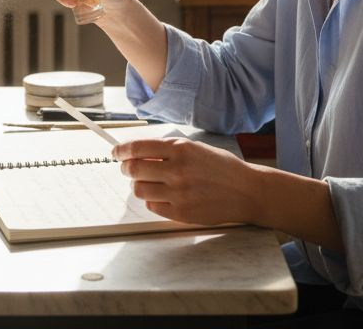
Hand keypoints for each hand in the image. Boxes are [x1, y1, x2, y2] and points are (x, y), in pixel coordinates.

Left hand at [112, 138, 259, 225]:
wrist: (246, 191)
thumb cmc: (222, 168)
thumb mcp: (196, 148)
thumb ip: (168, 150)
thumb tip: (138, 153)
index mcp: (180, 150)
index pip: (138, 148)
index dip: (121, 150)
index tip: (115, 152)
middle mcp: (177, 171)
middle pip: (133, 170)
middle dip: (126, 168)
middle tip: (129, 168)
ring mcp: (178, 194)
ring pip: (139, 190)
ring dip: (139, 185)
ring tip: (151, 182)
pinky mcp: (181, 213)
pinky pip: (153, 206)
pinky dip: (153, 199)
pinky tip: (164, 195)